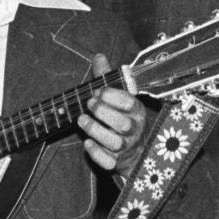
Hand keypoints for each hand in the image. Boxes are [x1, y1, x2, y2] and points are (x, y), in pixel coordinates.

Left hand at [80, 57, 148, 171]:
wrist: (134, 152)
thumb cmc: (122, 118)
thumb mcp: (118, 96)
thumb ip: (107, 78)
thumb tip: (99, 56)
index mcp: (137, 110)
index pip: (129, 102)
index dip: (111, 96)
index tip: (97, 92)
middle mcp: (134, 129)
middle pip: (122, 124)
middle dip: (103, 112)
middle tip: (89, 104)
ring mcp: (126, 147)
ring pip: (114, 142)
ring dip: (96, 130)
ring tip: (82, 120)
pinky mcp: (117, 162)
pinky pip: (108, 161)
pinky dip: (96, 153)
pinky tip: (87, 143)